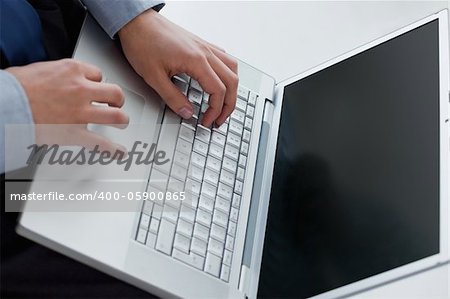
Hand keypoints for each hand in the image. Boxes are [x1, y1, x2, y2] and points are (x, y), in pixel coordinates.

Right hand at [6, 59, 127, 152]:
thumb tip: (62, 81)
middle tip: (116, 104)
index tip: (97, 87)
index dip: (98, 82)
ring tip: (122, 123)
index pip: (98, 74)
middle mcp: (80, 90)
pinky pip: (100, 144)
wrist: (4, 106)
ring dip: (121, 120)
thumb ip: (59, 75)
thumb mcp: (41, 70)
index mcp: (71, 70)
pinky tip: (118, 152)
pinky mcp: (74, 133)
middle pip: (114, 93)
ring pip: (115, 116)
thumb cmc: (15, 89)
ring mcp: (80, 113)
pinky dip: (112, 150)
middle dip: (117, 100)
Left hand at [118, 9, 237, 126]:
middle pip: (231, 82)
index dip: (215, 111)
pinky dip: (227, 74)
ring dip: (232, 89)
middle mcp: (205, 52)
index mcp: (196, 60)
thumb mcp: (153, 77)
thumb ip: (173, 98)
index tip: (207, 121)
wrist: (137, 22)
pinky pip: (225, 59)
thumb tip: (187, 113)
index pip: (218, 91)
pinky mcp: (201, 44)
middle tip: (219, 119)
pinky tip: (220, 81)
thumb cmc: (143, 42)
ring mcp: (205, 46)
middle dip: (228, 105)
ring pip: (232, 69)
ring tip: (224, 104)